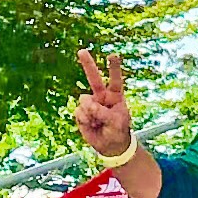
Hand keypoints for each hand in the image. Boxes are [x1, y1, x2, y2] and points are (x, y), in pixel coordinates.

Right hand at [73, 50, 135, 166]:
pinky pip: (79, 113)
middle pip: (94, 78)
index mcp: (115, 96)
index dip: (113, 67)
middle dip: (87, 64)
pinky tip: (92, 126)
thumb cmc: (118, 131)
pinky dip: (85, 121)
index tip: (112, 55)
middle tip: (81, 51)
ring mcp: (90, 103)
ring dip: (91, 113)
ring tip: (99, 123)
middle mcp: (101, 96)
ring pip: (85, 101)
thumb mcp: (116, 122)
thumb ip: (102, 111)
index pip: (115, 79)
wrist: (110, 146)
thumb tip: (85, 102)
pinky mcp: (81, 113)